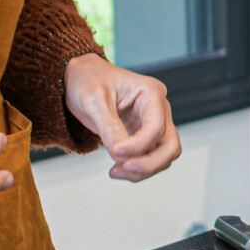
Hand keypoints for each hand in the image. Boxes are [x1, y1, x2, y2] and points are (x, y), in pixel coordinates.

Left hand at [64, 54, 180, 181]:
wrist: (78, 77)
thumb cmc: (87, 79)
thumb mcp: (94, 100)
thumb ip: (109, 127)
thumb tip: (120, 154)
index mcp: (151, 93)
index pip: (156, 127)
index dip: (138, 145)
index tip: (115, 153)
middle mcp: (158, 109)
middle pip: (170, 145)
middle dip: (151, 163)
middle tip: (126, 169)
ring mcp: (152, 123)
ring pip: (163, 156)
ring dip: (144, 169)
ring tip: (116, 171)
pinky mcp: (141, 135)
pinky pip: (148, 157)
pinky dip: (136, 168)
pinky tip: (117, 169)